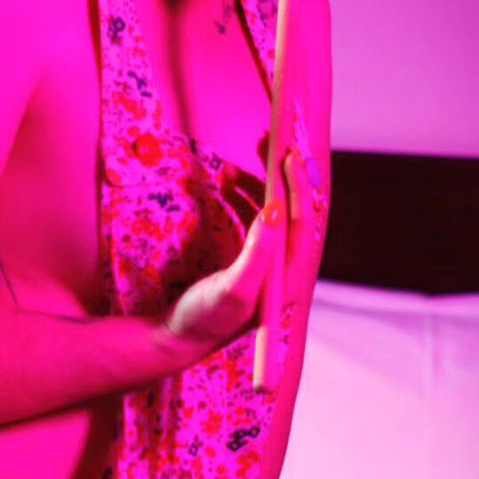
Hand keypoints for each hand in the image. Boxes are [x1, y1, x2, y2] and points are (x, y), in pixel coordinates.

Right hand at [158, 148, 320, 360]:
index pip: (302, 223)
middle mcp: (285, 270)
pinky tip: (231, 179)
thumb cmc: (204, 319)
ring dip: (266, 180)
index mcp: (289, 279)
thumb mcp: (232, 291)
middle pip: (296, 211)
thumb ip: (257, 253)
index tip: (287, 156)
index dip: (297, 186)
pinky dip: (248, 194)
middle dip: (286, 175)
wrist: (176, 338)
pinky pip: (258, 216)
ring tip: (253, 150)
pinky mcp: (251, 259)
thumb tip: (276, 210)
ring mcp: (269, 263)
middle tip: (274, 140)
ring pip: (277, 210)